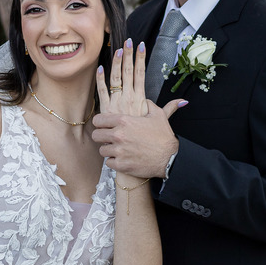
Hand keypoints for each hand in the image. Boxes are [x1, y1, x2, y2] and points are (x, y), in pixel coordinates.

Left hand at [93, 40, 186, 178]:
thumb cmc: (164, 137)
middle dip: (101, 136)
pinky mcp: (121, 165)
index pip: (98, 120)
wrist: (169, 158)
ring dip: (108, 150)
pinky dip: (114, 161)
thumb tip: (146, 100)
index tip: (102, 125)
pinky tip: (122, 159)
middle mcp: (119, 135)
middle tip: (108, 138)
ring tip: (117, 149)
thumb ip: (149, 104)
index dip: (100, 123)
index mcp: (124, 121)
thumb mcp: (158, 115)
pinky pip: (108, 163)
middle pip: (96, 135)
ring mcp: (119, 151)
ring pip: (102, 150)